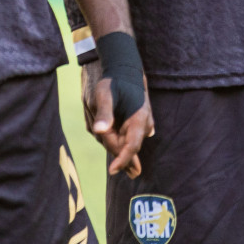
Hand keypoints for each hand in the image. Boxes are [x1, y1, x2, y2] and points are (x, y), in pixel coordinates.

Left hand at [81, 62, 150, 176]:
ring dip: (108, 136)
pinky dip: (112, 136)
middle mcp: (144, 126)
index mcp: (139, 119)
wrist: (125, 73)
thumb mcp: (105, 94)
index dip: (123, 160)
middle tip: (100, 119)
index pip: (132, 146)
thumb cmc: (114, 83)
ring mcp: (142, 128)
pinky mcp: (136, 128)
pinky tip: (109, 124)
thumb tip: (99, 130)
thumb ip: (103, 112)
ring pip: (119, 143)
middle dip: (108, 141)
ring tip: (102, 112)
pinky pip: (121, 138)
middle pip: (122, 146)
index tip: (112, 170)